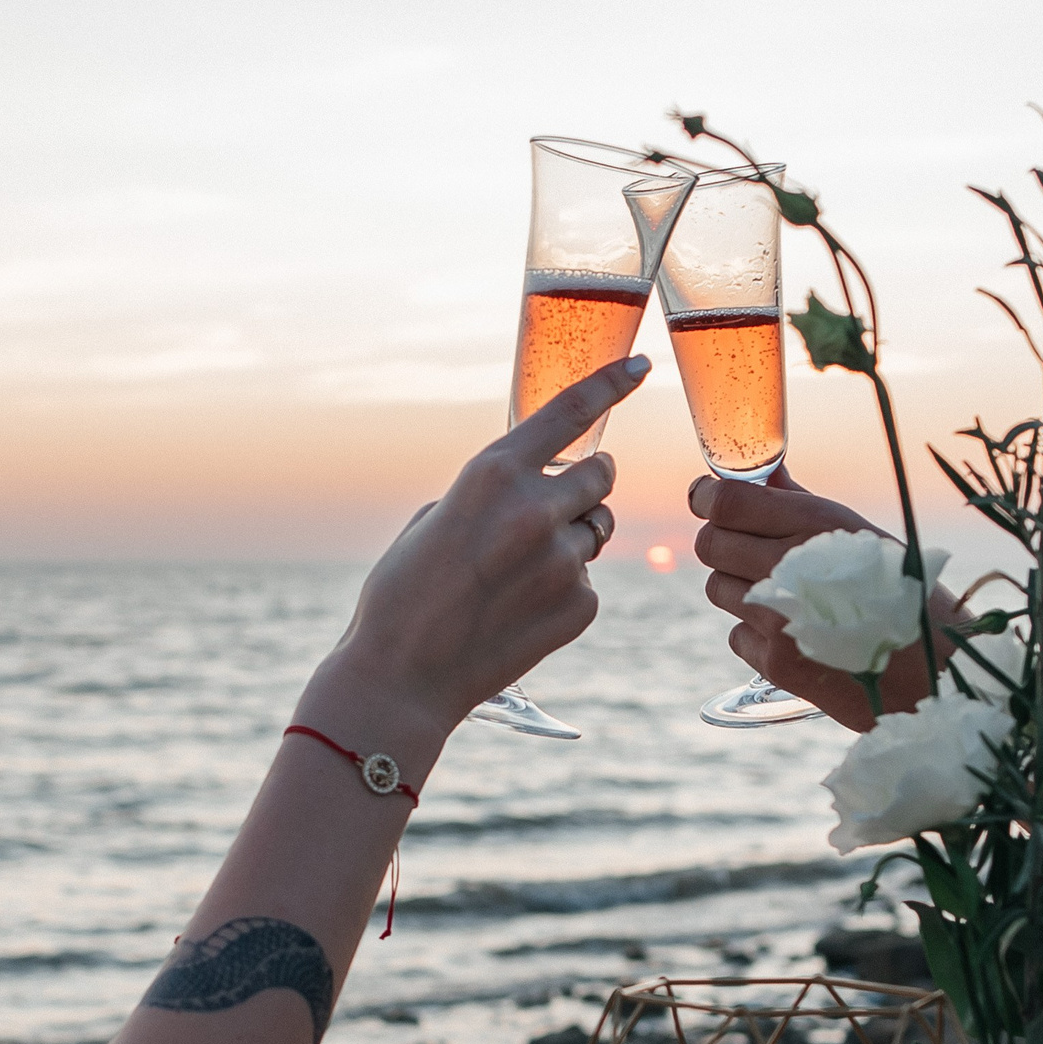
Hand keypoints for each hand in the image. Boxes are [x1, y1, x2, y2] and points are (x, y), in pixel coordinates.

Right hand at [319, 357, 644, 737]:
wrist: (402, 676)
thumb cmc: (405, 593)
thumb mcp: (436, 517)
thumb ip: (492, 491)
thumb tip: (534, 486)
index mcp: (493, 474)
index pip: (569, 413)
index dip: (610, 383)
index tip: (640, 366)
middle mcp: (536, 508)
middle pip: (600, 475)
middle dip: (583, 487)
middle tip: (547, 513)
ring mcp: (563, 560)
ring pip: (595, 530)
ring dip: (569, 541)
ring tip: (516, 575)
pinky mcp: (579, 605)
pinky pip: (586, 582)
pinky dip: (561, 592)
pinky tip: (518, 613)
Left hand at [688, 470, 951, 730]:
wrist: (942, 677)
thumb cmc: (910, 596)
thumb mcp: (865, 538)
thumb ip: (802, 507)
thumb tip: (763, 478)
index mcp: (819, 525)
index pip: (727, 502)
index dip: (706, 497)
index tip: (707, 498)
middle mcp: (793, 567)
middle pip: (710, 544)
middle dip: (722, 542)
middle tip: (746, 550)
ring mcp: (780, 618)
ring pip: (717, 589)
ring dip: (738, 587)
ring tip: (783, 595)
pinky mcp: (775, 663)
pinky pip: (736, 634)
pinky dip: (755, 633)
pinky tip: (796, 633)